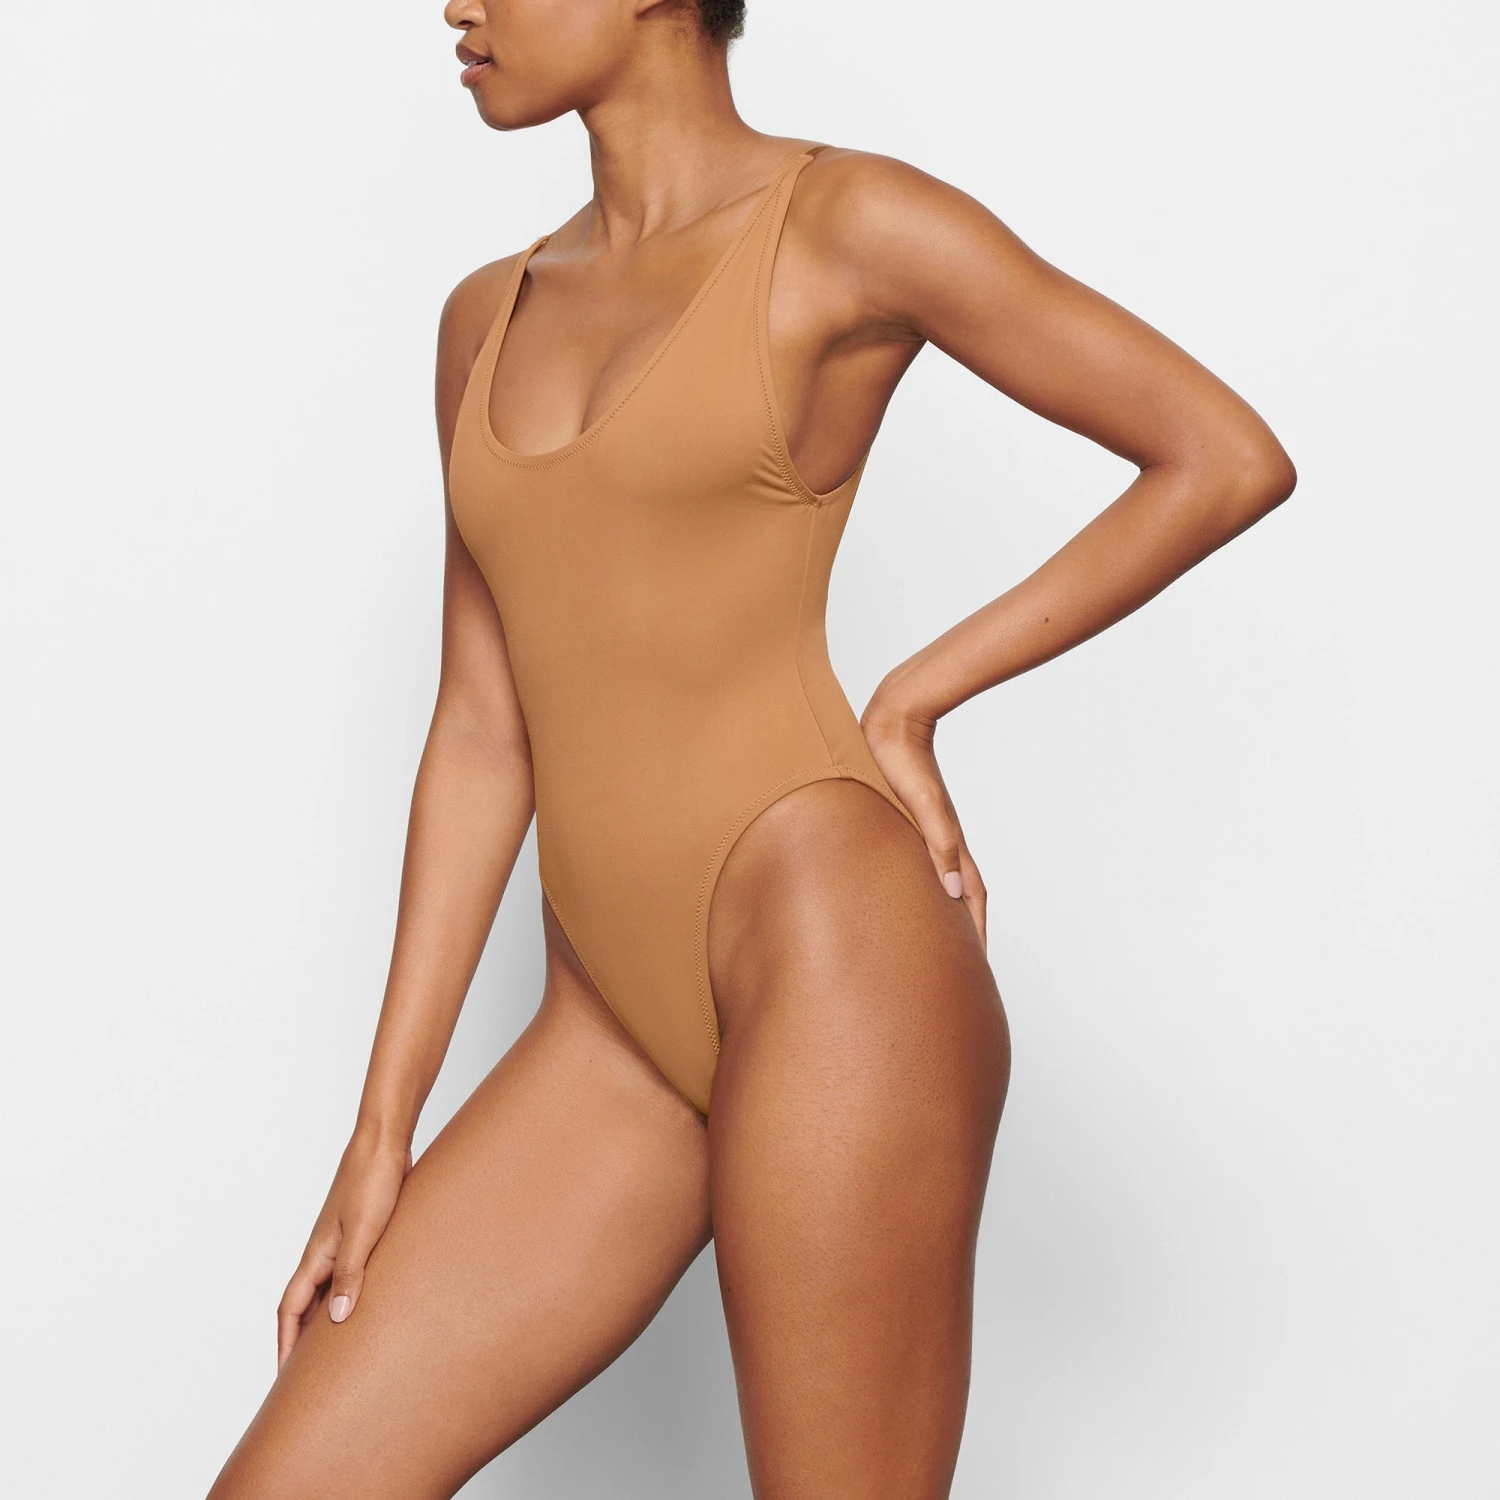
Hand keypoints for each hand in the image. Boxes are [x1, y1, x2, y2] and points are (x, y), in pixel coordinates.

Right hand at [276, 1129, 411, 1368]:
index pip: (291, 1311)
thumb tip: (338, 1320)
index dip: (286, 1345)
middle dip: (303, 1342)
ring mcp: (341, 1243)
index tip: (285, 1381)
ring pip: (327, 1291)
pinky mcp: (361, 1233)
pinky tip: (369, 1304)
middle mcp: (324, 1253)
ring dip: (328, 1320)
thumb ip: (351, 1273)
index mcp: (317, 1256)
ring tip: (340, 1351)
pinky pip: (348, 1274)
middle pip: (305, 1306)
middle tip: (309, 1378)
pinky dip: (350, 1295)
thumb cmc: (372, 1181)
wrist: (384, 1142)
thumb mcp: (364, 1230)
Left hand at [861, 693, 986, 948]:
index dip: (974, 935)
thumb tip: (952, 892)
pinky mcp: (910, 821)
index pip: (971, 901)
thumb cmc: (901, 761)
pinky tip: (910, 894)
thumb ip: (938, 845)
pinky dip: (924, 886)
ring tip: (937, 943)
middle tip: (959, 969)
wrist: (892, 722)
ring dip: (944, 913)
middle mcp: (942, 843)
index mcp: (947, 844)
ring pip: (942, 883)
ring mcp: (928, 833)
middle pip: (961, 898)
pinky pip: (923, 865)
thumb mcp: (922, 806)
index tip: (976, 969)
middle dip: (963, 933)